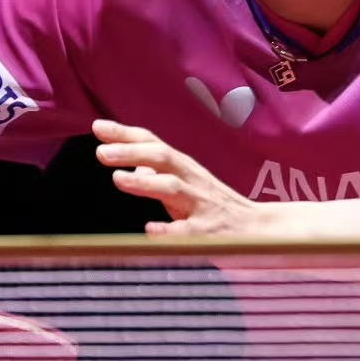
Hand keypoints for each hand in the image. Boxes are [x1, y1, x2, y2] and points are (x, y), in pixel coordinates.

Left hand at [93, 118, 268, 237]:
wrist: (261, 231)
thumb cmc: (218, 208)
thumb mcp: (189, 185)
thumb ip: (161, 175)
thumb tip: (133, 165)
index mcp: (185, 168)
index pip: (153, 144)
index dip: (126, 135)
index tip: (98, 127)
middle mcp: (193, 181)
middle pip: (163, 158)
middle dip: (132, 153)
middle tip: (101, 152)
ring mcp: (202, 206)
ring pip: (173, 189)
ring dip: (145, 183)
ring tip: (118, 179)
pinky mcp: (210, 233)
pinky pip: (188, 232)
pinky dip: (169, 230)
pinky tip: (150, 230)